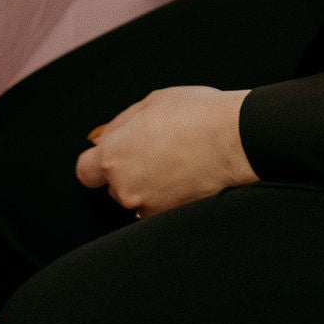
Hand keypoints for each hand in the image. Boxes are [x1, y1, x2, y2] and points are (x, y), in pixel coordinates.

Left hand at [75, 86, 255, 216]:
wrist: (237, 139)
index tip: (114, 158)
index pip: (86, 172)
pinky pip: (163, 210)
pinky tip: (191, 178)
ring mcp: (149, 208)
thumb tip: (102, 139)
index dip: (98, 164)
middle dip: (131, 172)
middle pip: (116, 186)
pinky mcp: (173, 220)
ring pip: (141, 199)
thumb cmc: (196, 114)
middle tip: (161, 151)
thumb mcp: (151, 103)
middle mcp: (125, 189)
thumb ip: (120, 125)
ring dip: (152, 187)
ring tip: (181, 164)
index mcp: (113, 157)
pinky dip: (172, 199)